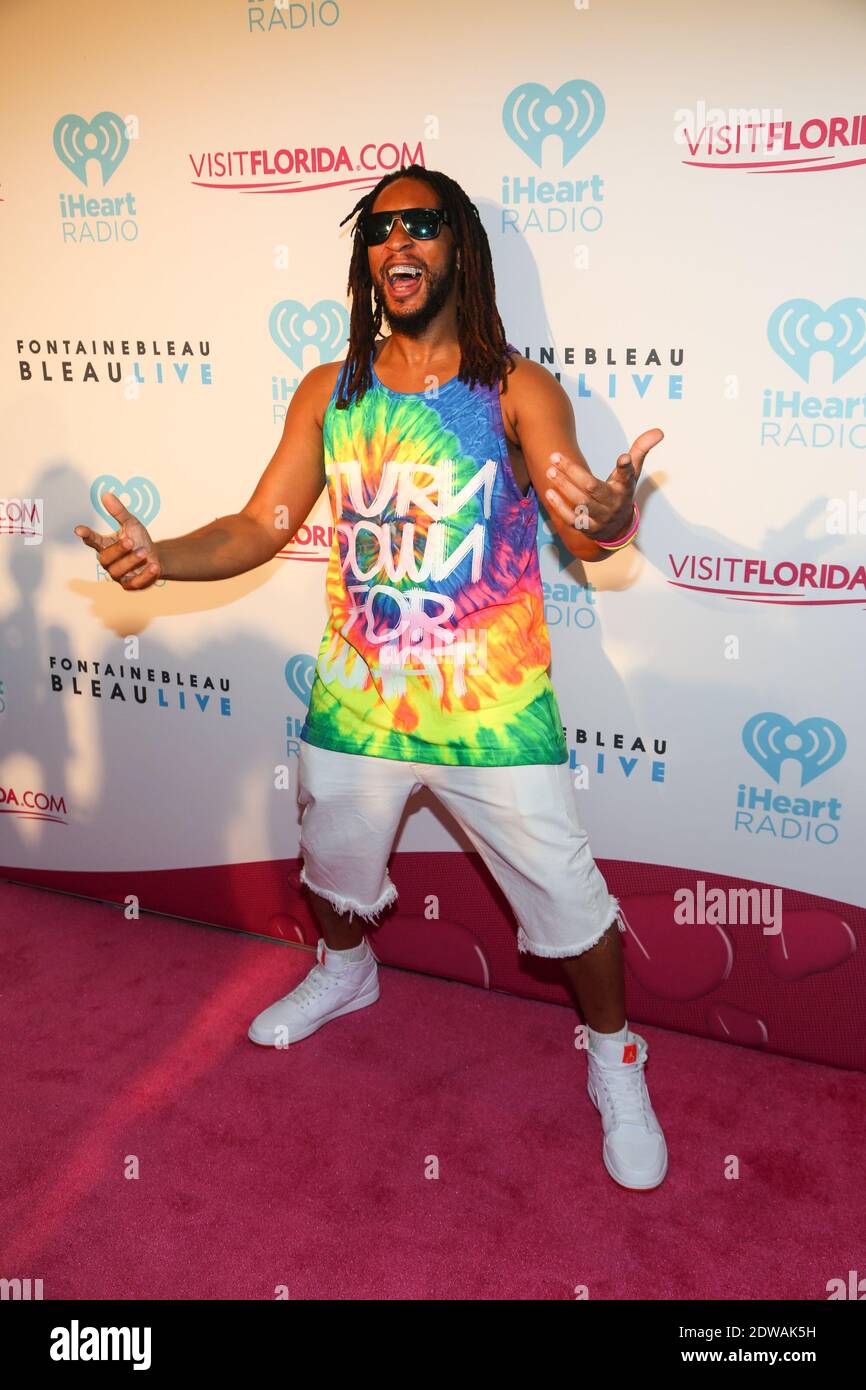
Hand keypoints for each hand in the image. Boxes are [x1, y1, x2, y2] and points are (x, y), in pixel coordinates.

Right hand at [74, 492, 161, 588]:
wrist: (157, 558)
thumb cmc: (139, 540)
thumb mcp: (132, 524)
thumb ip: (119, 512)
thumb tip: (107, 495)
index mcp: (105, 545)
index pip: (92, 540)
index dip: (86, 535)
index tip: (78, 529)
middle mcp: (109, 561)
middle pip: (105, 558)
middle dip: (117, 550)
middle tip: (130, 541)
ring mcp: (119, 575)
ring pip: (118, 571)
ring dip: (131, 561)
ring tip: (144, 552)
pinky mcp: (131, 585)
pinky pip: (135, 583)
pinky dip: (145, 575)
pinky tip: (154, 567)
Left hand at [544, 428, 663, 542]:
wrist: (617, 528)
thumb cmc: (621, 492)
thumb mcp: (632, 474)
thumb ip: (640, 450)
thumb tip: (659, 431)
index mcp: (625, 488)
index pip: (628, 476)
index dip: (626, 467)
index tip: (623, 458)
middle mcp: (614, 503)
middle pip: (593, 488)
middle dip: (573, 472)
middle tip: (555, 457)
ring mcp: (601, 518)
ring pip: (581, 503)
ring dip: (564, 487)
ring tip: (550, 471)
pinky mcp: (589, 529)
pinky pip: (573, 519)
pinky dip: (560, 507)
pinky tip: (549, 492)